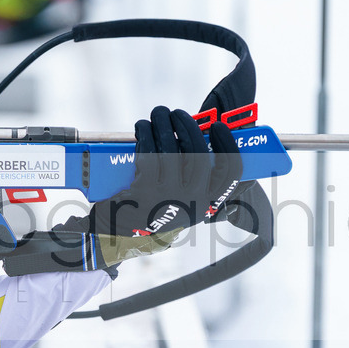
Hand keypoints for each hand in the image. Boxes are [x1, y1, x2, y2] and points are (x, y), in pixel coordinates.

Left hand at [87, 105, 241, 236]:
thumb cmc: (151, 209)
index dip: (228, 146)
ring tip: (157, 115)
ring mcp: (169, 197)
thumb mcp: (179, 200)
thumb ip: (191, 176)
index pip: (230, 174)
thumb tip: (193, 134)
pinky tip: (141, 128)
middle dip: (188, 125)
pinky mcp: (145, 192)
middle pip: (199, 154)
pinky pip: (149, 154)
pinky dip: (145, 135)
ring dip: (163, 124)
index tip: (218, 126)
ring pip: (171, 149)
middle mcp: (191, 202)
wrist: (117, 233)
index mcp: (205, 203)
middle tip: (176, 114)